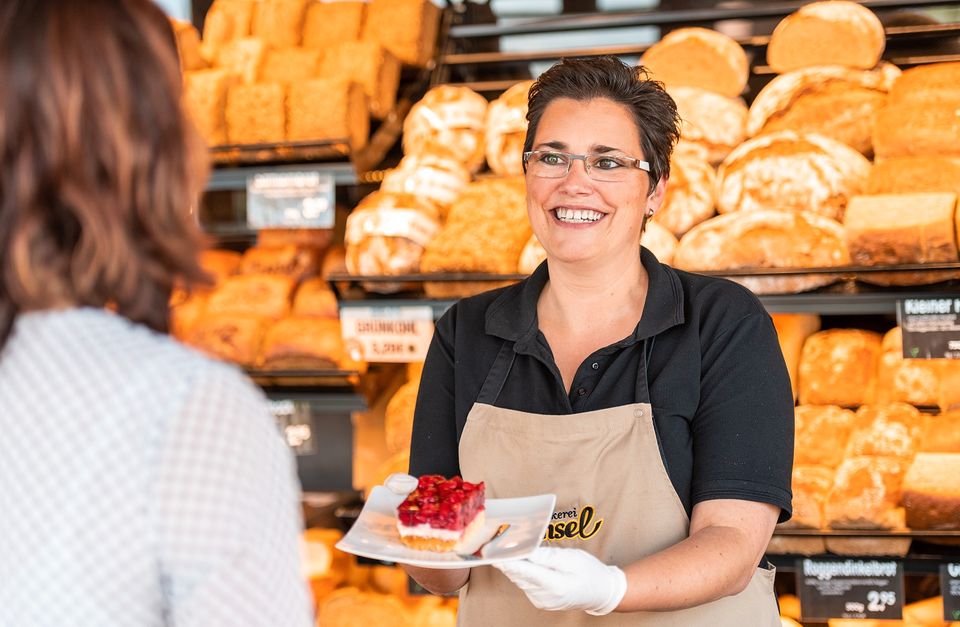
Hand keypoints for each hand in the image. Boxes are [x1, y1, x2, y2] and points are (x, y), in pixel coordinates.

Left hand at [493, 547, 626, 615]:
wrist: (602, 593)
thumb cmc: (590, 572)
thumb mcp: (572, 558)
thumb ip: (546, 556)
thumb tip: (526, 550)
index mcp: (555, 586)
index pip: (524, 571)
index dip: (506, 560)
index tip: (492, 550)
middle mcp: (544, 597)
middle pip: (519, 575)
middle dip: (507, 559)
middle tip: (494, 542)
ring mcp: (541, 601)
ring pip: (520, 579)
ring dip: (512, 565)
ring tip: (503, 547)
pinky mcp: (540, 600)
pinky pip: (525, 584)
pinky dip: (521, 572)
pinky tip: (518, 559)